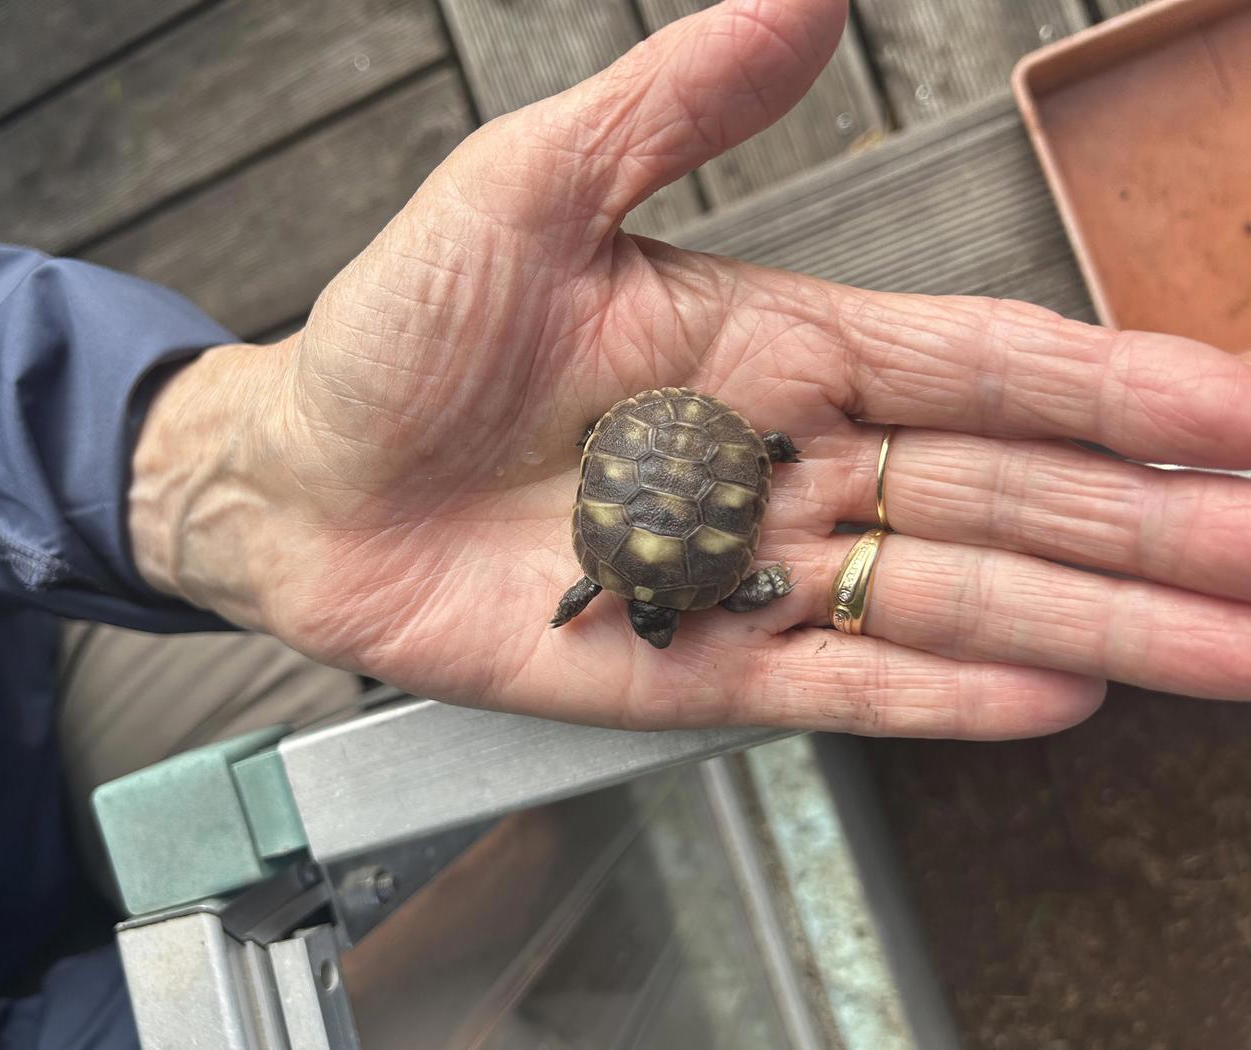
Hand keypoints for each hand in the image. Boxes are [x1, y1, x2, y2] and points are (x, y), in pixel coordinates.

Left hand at [130, 0, 1250, 738]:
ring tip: (1223, 648)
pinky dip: (938, 689)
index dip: (1115, 389)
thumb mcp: (526, 189)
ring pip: (944, 596)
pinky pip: (833, 678)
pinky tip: (1052, 695)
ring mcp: (745, 568)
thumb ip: (675, 107)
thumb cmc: (403, 329)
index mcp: (773, 344)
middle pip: (1001, 495)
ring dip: (1088, 622)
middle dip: (1150, 526)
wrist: (306, 476)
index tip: (1239, 414)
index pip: (979, 368)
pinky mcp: (687, 663)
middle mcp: (787, 459)